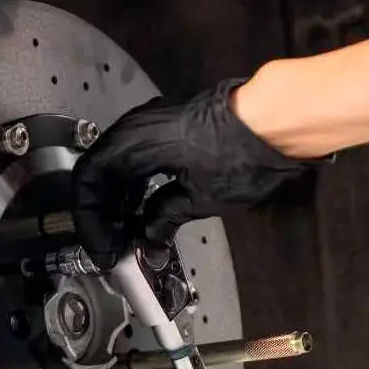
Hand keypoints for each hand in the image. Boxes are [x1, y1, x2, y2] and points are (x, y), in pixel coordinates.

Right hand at [71, 80, 310, 268]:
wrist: (279, 120)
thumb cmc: (245, 149)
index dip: (91, 221)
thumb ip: (164, 219)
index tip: (103, 248)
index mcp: (135, 142)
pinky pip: (134, 157)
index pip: (89, 181)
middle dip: (101, 214)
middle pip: (97, 172)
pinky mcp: (169, 127)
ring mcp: (152, 124)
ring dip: (115, 200)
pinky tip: (141, 208)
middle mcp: (137, 127)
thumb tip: (148, 238)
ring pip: (114, 165)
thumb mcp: (200, 199)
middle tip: (112, 245)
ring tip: (126, 233)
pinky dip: (132, 185)